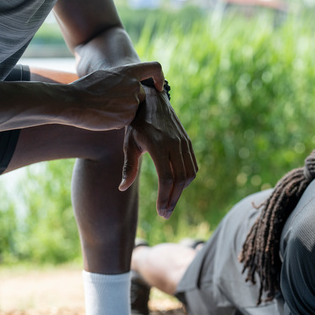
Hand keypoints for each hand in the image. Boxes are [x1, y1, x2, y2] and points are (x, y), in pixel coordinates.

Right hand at [67, 62, 165, 130]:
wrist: (72, 102)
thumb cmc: (86, 88)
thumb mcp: (106, 75)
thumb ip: (123, 78)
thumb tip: (134, 84)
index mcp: (129, 72)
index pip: (155, 68)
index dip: (159, 78)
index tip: (159, 87)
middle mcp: (134, 87)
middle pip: (143, 95)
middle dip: (132, 100)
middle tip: (112, 101)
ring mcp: (132, 103)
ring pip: (135, 108)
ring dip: (124, 110)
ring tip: (105, 107)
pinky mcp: (127, 118)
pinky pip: (128, 120)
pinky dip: (118, 119)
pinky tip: (105, 115)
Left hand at [119, 79, 196, 218]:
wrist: (152, 100)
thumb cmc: (136, 123)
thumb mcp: (129, 143)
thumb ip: (127, 166)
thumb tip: (122, 188)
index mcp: (159, 145)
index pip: (167, 178)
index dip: (165, 197)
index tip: (160, 212)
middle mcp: (175, 144)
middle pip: (180, 179)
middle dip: (173, 199)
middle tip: (165, 214)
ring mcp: (184, 143)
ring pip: (189, 174)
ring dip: (181, 192)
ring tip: (169, 203)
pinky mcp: (188, 143)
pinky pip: (192, 166)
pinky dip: (186, 180)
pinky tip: (176, 188)